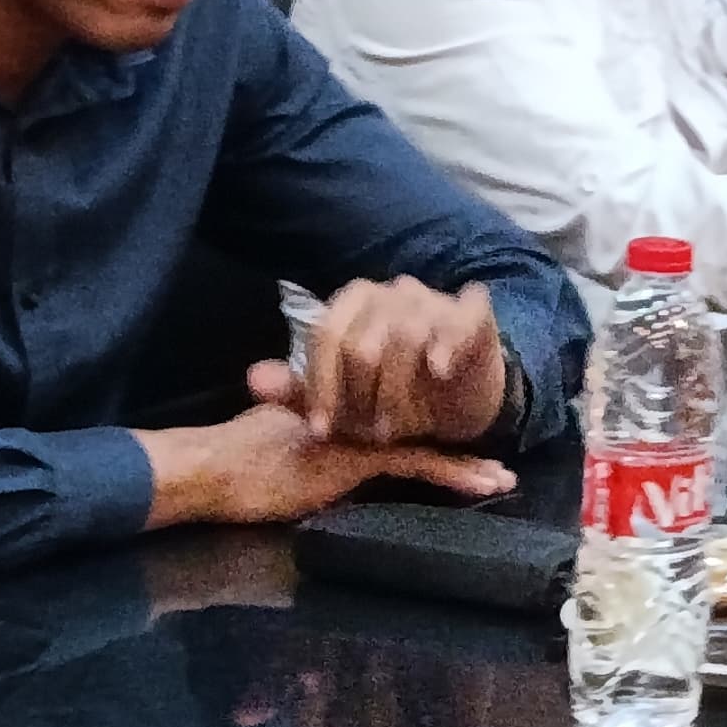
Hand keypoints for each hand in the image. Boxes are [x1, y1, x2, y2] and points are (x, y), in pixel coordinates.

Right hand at [139, 399, 514, 528]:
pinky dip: (454, 471)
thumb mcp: (284, 433)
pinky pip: (418, 461)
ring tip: (503, 477)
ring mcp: (362, 429)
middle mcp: (360, 410)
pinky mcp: (359, 454)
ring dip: (467, 462)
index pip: (399, 406)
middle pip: (421, 419)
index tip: (463, 426)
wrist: (217, 467)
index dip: (432, 416)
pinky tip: (485, 482)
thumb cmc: (241, 459)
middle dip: (458, 437)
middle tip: (498, 461)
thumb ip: (311, 425)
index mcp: (346, 403)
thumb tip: (323, 430)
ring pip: (427, 438)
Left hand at [265, 276, 509, 447]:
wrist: (457, 398)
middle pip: (364, 341)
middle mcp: (392, 291)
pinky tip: (436, 372)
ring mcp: (435, 298)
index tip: (321, 432)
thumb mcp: (345, 402)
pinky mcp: (473, 313)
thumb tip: (253, 379)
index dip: (321, 388)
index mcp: (354, 302)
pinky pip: (459, 321)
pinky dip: (446, 345)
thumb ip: (299, 391)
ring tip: (396, 426)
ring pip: (407, 337)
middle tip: (367, 435)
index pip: (325, 336)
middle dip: (361, 397)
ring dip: (398, 391)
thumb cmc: (393, 395)